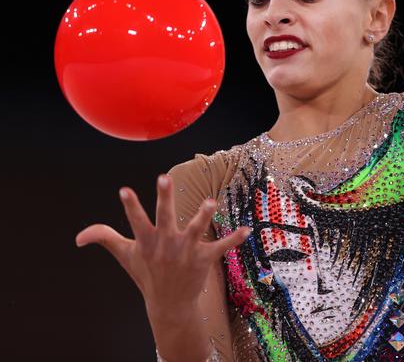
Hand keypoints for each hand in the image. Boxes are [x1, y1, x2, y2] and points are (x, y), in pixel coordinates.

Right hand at [75, 173, 250, 310]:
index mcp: (147, 241)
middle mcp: (166, 244)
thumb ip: (105, 238)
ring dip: (202, 216)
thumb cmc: (146, 274)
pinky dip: (233, 239)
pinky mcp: (203, 259)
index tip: (124, 190)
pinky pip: (220, 247)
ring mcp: (185, 251)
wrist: (168, 304)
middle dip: (164, 198)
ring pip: (194, 229)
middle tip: (163, 178)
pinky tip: (246, 230)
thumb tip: (78, 237)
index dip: (130, 205)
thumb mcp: (125, 255)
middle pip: (164, 217)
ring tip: (210, 202)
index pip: (136, 220)